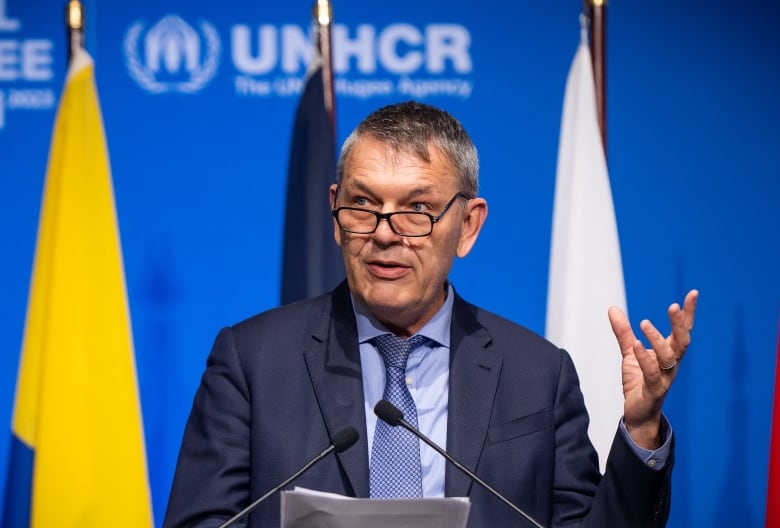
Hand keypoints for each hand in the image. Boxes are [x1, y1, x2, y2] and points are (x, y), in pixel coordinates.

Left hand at [608, 290, 698, 448]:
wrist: (638, 413)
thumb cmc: (639, 381)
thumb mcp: (630, 353)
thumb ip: (624, 332)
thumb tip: (612, 308)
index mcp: (669, 353)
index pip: (683, 330)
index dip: (689, 313)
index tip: (693, 293)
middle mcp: (671, 364)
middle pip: (682, 342)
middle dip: (680, 324)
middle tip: (674, 306)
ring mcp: (664, 377)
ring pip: (668, 357)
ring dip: (658, 339)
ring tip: (645, 323)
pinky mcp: (653, 389)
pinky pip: (652, 373)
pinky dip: (645, 358)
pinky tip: (636, 345)